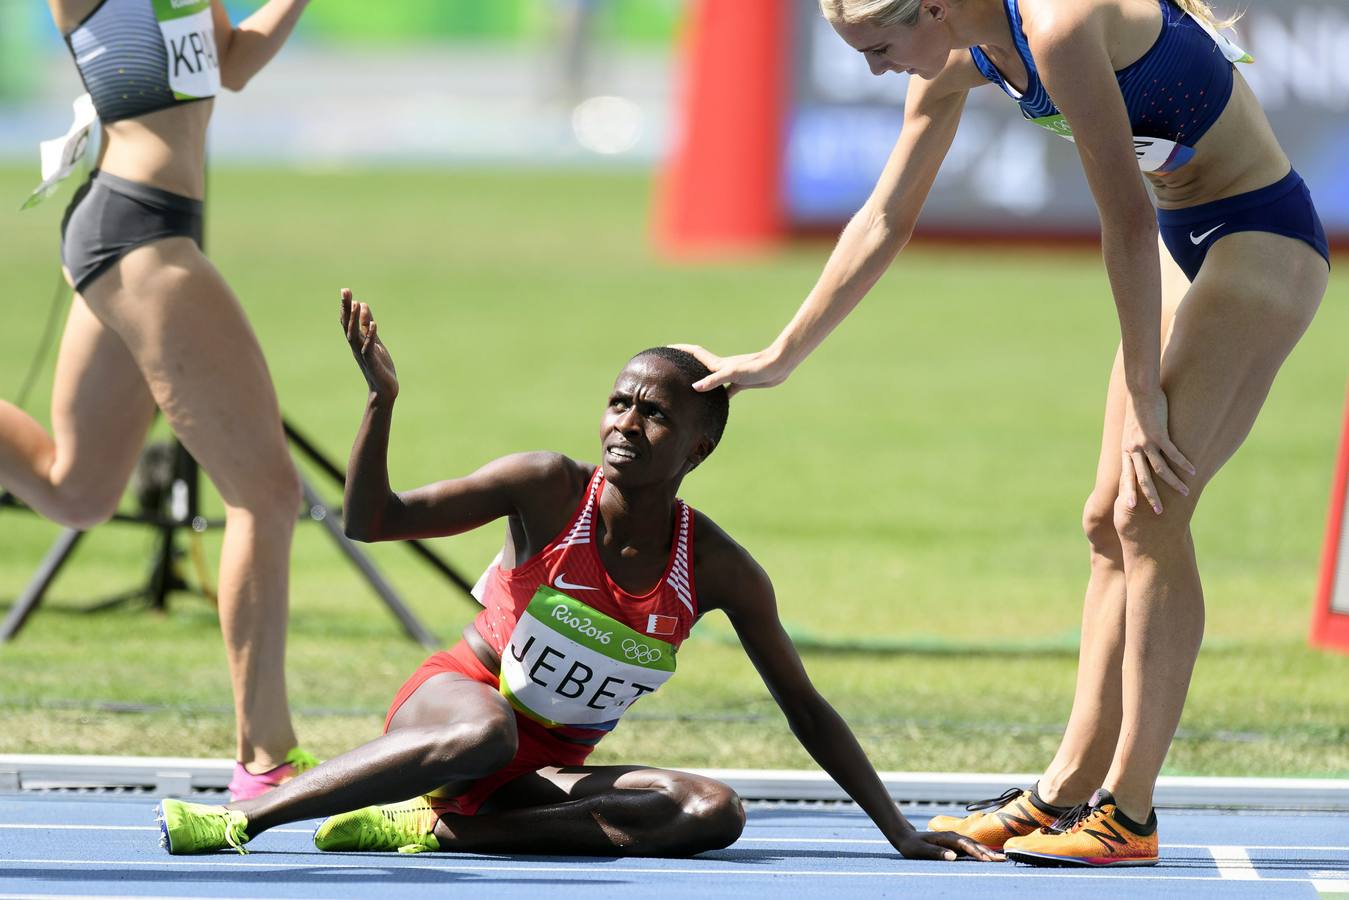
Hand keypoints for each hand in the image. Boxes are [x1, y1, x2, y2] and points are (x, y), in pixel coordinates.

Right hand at [339, 288, 397, 399]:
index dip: (345, 307)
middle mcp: (356, 346)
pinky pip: (369, 347)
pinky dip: (371, 336)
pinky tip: (374, 324)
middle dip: (346, 308)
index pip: (347, 321)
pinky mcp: (373, 362)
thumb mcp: (374, 341)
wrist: (384, 388)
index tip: (345, 290)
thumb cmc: (379, 365)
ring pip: (355, 335)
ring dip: (355, 320)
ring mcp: (363, 354)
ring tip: (357, 303)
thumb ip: (368, 325)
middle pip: (347, 325)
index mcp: (356, 341)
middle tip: (345, 290)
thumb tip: (363, 305)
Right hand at [669, 344, 791, 397]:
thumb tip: (694, 387)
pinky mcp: (741, 383)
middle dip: (685, 365)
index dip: (680, 349)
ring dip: (700, 383)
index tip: (665, 348)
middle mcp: (722, 368)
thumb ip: (714, 380)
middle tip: (672, 369)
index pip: (694, 353)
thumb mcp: (734, 374)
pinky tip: (715, 405)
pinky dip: (718, 396)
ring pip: (711, 380)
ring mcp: (731, 375)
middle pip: (699, 365)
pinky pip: (725, 391)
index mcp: (718, 363)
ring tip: (688, 391)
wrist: (779, 366)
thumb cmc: (757, 367)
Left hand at [895, 830, 1003, 861]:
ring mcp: (955, 840)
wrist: (907, 837)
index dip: (977, 853)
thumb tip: (953, 856)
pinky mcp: (955, 844)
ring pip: (975, 846)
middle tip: (1002, 860)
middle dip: (988, 852)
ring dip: (987, 852)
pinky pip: (971, 849)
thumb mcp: (921, 850)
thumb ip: (936, 853)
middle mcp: (954, 837)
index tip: (988, 860)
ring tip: (1001, 860)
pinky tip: (989, 858)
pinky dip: (981, 853)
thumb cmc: (912, 846)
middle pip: (974, 845)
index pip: (966, 846)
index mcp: (947, 838)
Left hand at [1121, 387, 1194, 514]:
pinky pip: (1172, 453)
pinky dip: (1183, 463)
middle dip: (1150, 496)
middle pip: (1141, 478)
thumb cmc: (1138, 411)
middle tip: (1158, 512)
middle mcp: (1133, 450)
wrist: (1139, 391)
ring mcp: (1145, 443)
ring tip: (1185, 492)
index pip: (1126, 476)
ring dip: (1173, 482)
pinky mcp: (1158, 434)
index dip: (1128, 492)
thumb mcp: (1132, 431)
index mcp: (1126, 451)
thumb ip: (1136, 444)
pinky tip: (1193, 471)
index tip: (1128, 507)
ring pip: (1159, 469)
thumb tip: (1141, 453)